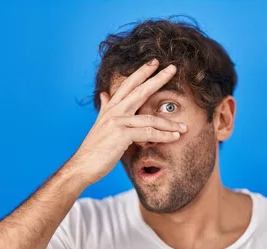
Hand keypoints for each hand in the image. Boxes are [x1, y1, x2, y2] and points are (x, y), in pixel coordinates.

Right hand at [68, 59, 186, 185]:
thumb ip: (105, 108)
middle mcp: (113, 112)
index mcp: (110, 108)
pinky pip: (149, 133)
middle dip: (157, 79)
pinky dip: (164, 136)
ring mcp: (117, 122)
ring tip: (184, 127)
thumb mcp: (100, 125)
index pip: (127, 85)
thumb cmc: (94, 149)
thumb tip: (104, 94)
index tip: (154, 63)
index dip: (141, 73)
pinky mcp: (122, 135)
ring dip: (169, 123)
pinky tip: (174, 137)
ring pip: (150, 118)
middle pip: (139, 91)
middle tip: (172, 68)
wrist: (83, 166)